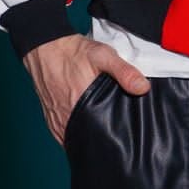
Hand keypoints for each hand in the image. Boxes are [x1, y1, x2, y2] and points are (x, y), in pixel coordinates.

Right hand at [24, 34, 149, 143]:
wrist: (45, 46)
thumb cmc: (73, 51)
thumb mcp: (103, 55)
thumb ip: (124, 72)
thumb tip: (143, 88)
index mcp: (82, 104)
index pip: (99, 135)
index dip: (112, 141)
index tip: (124, 142)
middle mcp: (66, 116)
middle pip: (87, 140)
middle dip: (101, 142)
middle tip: (116, 141)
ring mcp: (56, 119)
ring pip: (74, 139)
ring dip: (87, 140)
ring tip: (102, 139)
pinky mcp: (50, 117)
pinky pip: (63, 136)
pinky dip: (75, 136)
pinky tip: (86, 133)